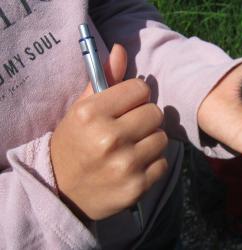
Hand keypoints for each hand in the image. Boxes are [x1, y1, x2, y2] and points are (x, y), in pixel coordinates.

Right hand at [51, 45, 167, 219]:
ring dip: (150, 140)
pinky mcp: (137, 187)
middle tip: (129, 129)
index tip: (126, 106)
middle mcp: (109, 138)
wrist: (62, 192)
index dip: (135, 96)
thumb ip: (104, 79)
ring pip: (162, 138)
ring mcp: (125, 165)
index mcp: (91, 114)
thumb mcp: (80, 109)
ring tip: (131, 148)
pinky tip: (134, 166)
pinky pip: (163, 162)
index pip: (140, 89)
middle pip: (155, 113)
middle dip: (144, 118)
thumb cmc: (73, 144)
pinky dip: (153, 163)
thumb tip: (121, 48)